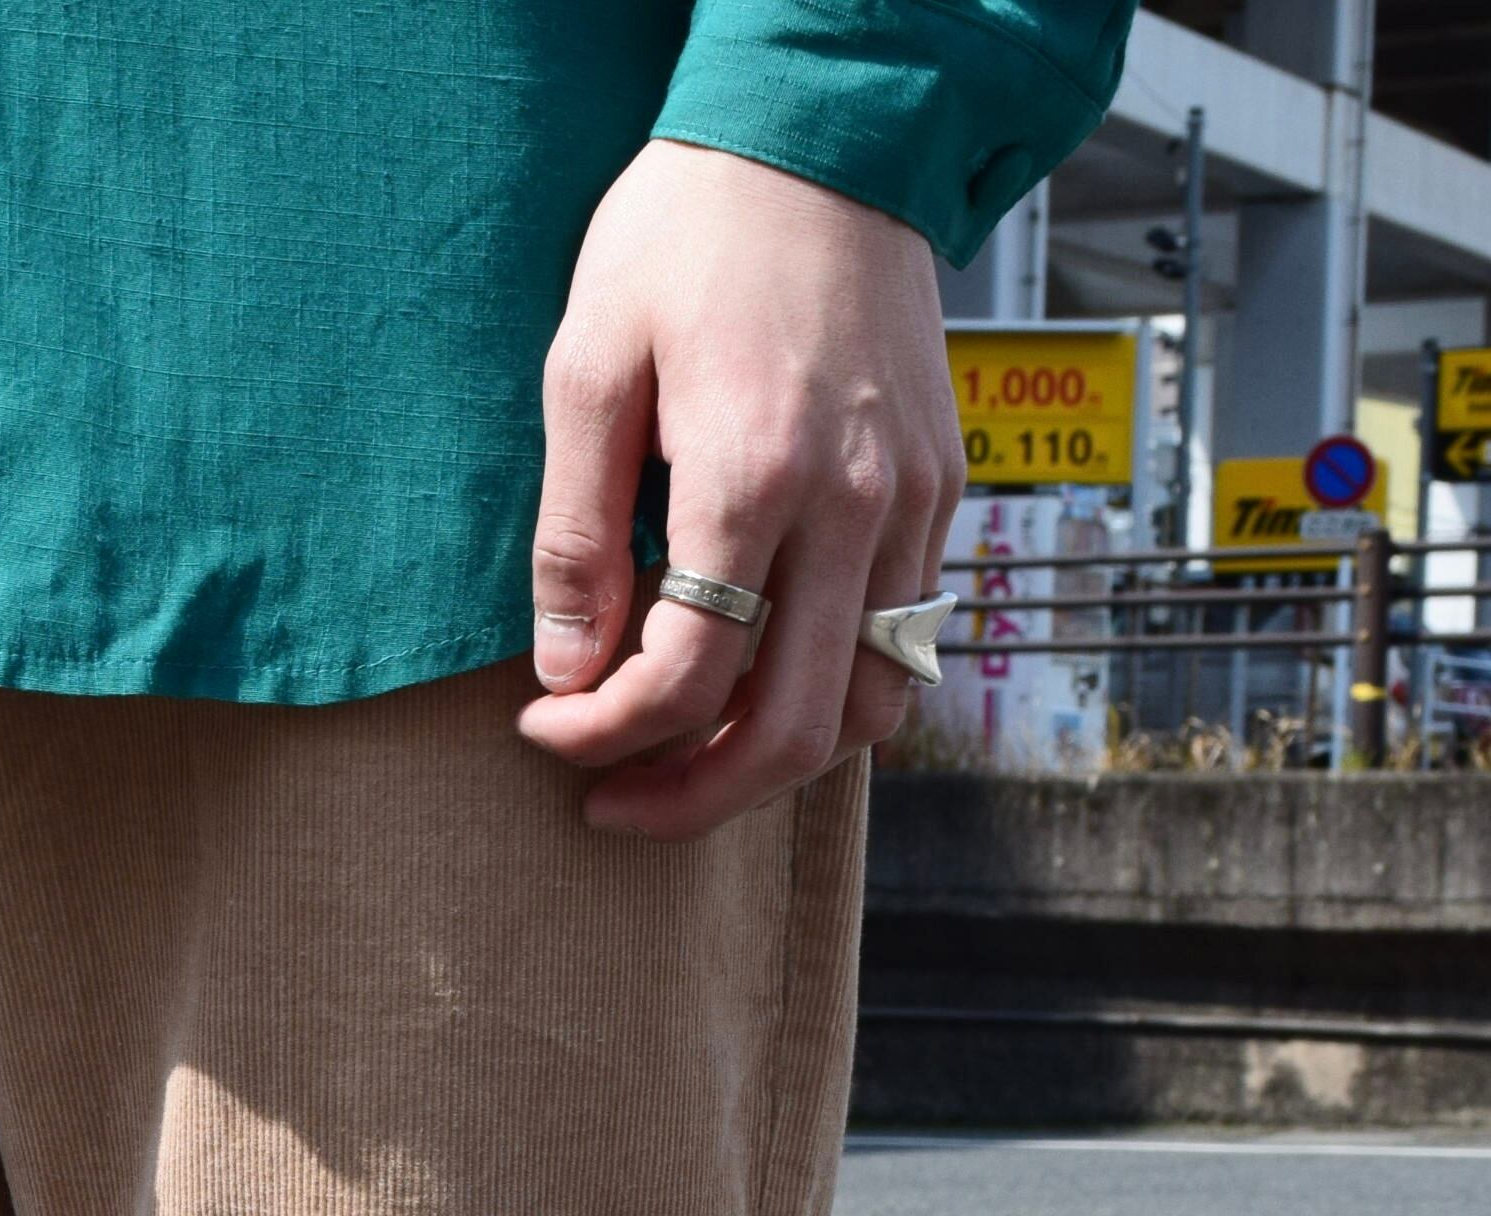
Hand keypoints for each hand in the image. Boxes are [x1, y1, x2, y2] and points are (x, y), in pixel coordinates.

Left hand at [516, 141, 965, 839]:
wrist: (824, 137)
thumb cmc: (688, 233)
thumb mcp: (588, 365)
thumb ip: (578, 531)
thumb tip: (567, 669)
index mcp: (754, 473)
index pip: (689, 676)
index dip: (604, 734)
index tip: (544, 730)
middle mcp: (855, 506)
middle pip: (794, 731)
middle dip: (692, 797)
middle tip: (612, 803)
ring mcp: (916, 504)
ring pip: (872, 706)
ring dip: (779, 762)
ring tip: (691, 759)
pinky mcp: (946, 490)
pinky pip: (908, 641)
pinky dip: (838, 693)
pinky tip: (763, 681)